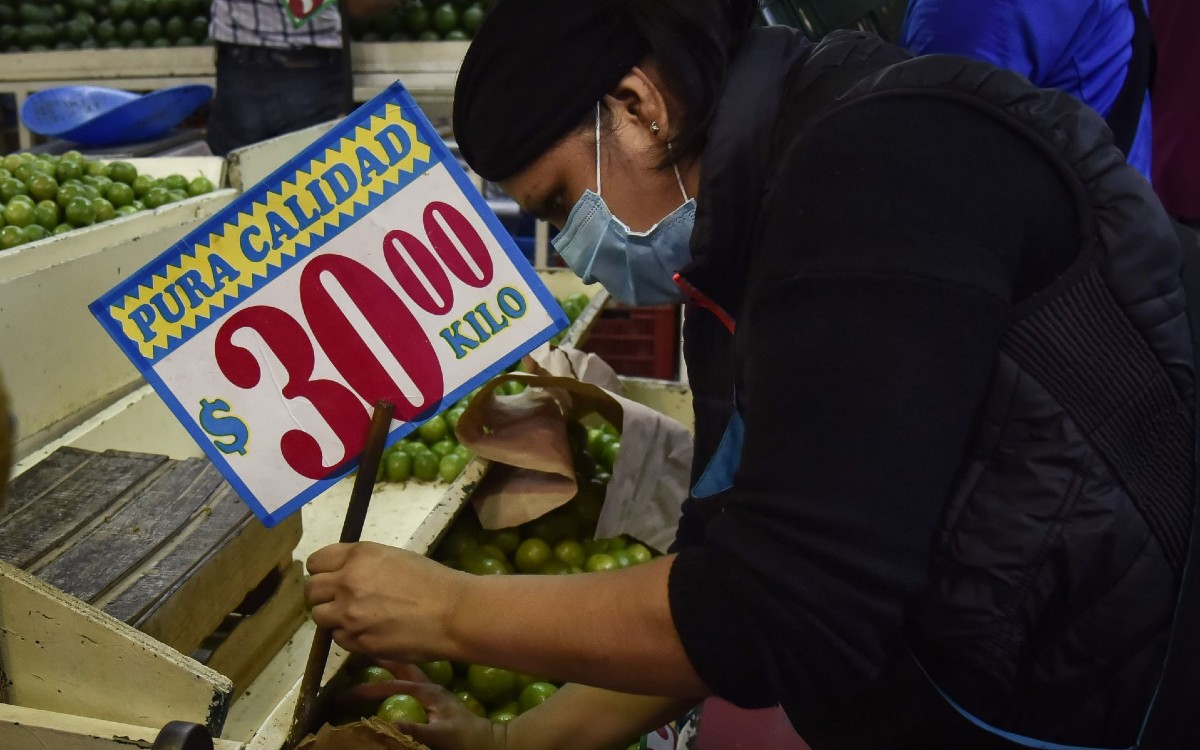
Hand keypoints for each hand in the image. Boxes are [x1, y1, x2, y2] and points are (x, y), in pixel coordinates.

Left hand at [306, 542, 467, 661]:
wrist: (453, 613)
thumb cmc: (432, 580)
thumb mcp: (394, 558)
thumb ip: (362, 565)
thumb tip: (343, 576)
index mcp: (358, 556)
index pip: (316, 562)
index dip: (322, 571)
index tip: (330, 577)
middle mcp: (347, 582)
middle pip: (312, 590)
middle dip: (323, 595)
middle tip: (341, 600)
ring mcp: (349, 614)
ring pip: (319, 616)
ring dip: (333, 617)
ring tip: (355, 618)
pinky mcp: (356, 641)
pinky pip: (338, 638)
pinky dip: (348, 635)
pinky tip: (370, 631)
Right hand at [345, 662, 502, 749]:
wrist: (488, 740)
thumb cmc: (466, 738)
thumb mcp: (442, 735)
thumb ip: (417, 729)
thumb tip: (391, 724)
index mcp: (429, 691)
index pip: (394, 685)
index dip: (370, 688)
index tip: (348, 691)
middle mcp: (430, 686)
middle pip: (401, 666)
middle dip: (381, 659)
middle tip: (359, 652)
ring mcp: (433, 690)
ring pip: (407, 670)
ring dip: (389, 664)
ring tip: (370, 659)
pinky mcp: (435, 698)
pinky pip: (411, 682)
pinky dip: (398, 677)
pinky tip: (390, 680)